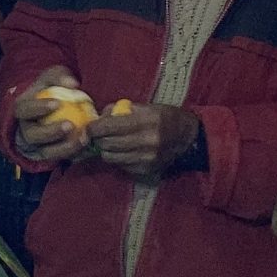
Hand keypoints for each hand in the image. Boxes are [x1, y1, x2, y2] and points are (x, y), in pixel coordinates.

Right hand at [13, 66, 87, 162]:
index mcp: (23, 110)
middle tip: (70, 125)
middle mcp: (26, 130)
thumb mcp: (52, 78)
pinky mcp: (51, 155)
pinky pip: (61, 159)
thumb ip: (59, 76)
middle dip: (50, 132)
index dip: (38, 108)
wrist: (49, 111)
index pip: (24, 110)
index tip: (57, 103)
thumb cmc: (50, 91)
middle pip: (33, 135)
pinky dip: (75, 155)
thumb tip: (72, 84)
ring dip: (64, 148)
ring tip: (83, 139)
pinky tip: (88, 147)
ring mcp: (37, 145)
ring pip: (46, 152)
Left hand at [84, 101, 200, 178]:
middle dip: (98, 139)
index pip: (108, 127)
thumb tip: (99, 117)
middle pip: (107, 144)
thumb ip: (122, 110)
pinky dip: (118, 158)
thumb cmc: (166, 117)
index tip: (87, 128)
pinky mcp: (146, 170)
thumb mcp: (147, 107)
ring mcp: (146, 158)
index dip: (92, 128)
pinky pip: (121, 165)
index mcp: (146, 121)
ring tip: (111, 142)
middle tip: (98, 135)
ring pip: (110, 157)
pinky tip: (124, 151)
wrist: (189, 138)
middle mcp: (146, 141)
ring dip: (106, 150)